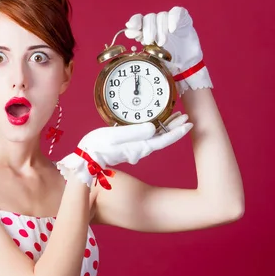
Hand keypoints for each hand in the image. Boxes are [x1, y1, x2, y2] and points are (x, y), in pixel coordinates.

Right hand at [56, 112, 192, 188]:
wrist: (84, 160)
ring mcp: (135, 148)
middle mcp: (140, 149)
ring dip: (167, 127)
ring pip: (156, 137)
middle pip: (163, 138)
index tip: (189, 124)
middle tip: (186, 116)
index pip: (164, 140)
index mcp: (138, 147)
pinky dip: (156, 128)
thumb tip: (154, 128)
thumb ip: (134, 132)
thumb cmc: (96, 148)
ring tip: (175, 116)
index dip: (177, 132)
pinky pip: (147, 137)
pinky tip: (156, 122)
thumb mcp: (113, 137)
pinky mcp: (129, 146)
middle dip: (175, 127)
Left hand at [124, 6, 212, 93]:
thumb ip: (140, 41)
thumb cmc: (167, 60)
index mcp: (147, 30)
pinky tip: (172, 29)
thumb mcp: (151, 55)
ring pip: (162, 16)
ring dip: (161, 29)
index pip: (138, 19)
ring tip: (162, 43)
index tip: (131, 27)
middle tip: (151, 42)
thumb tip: (127, 30)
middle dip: (149, 30)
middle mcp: (158, 23)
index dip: (135, 22)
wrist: (185, 65)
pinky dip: (173, 19)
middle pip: (149, 18)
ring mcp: (170, 20)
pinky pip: (177, 12)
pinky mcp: (183, 19)